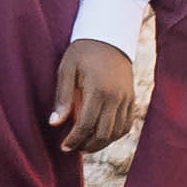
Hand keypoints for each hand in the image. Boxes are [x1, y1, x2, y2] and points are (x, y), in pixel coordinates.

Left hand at [48, 36, 134, 154]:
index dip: (75, 139)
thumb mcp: (66, 70)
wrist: (108, 38)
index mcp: (98, 90)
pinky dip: (115, 134)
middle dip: (87, 145)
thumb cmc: (82, 52)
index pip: (86, 125)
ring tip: (85, 145)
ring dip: (101, 143)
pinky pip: (126, 124)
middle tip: (73, 149)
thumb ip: (62, 98)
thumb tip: (54, 123)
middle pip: (104, 133)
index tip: (64, 147)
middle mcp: (116, 98)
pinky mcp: (132, 99)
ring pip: (117, 132)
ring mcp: (127, 99)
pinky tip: (102, 136)